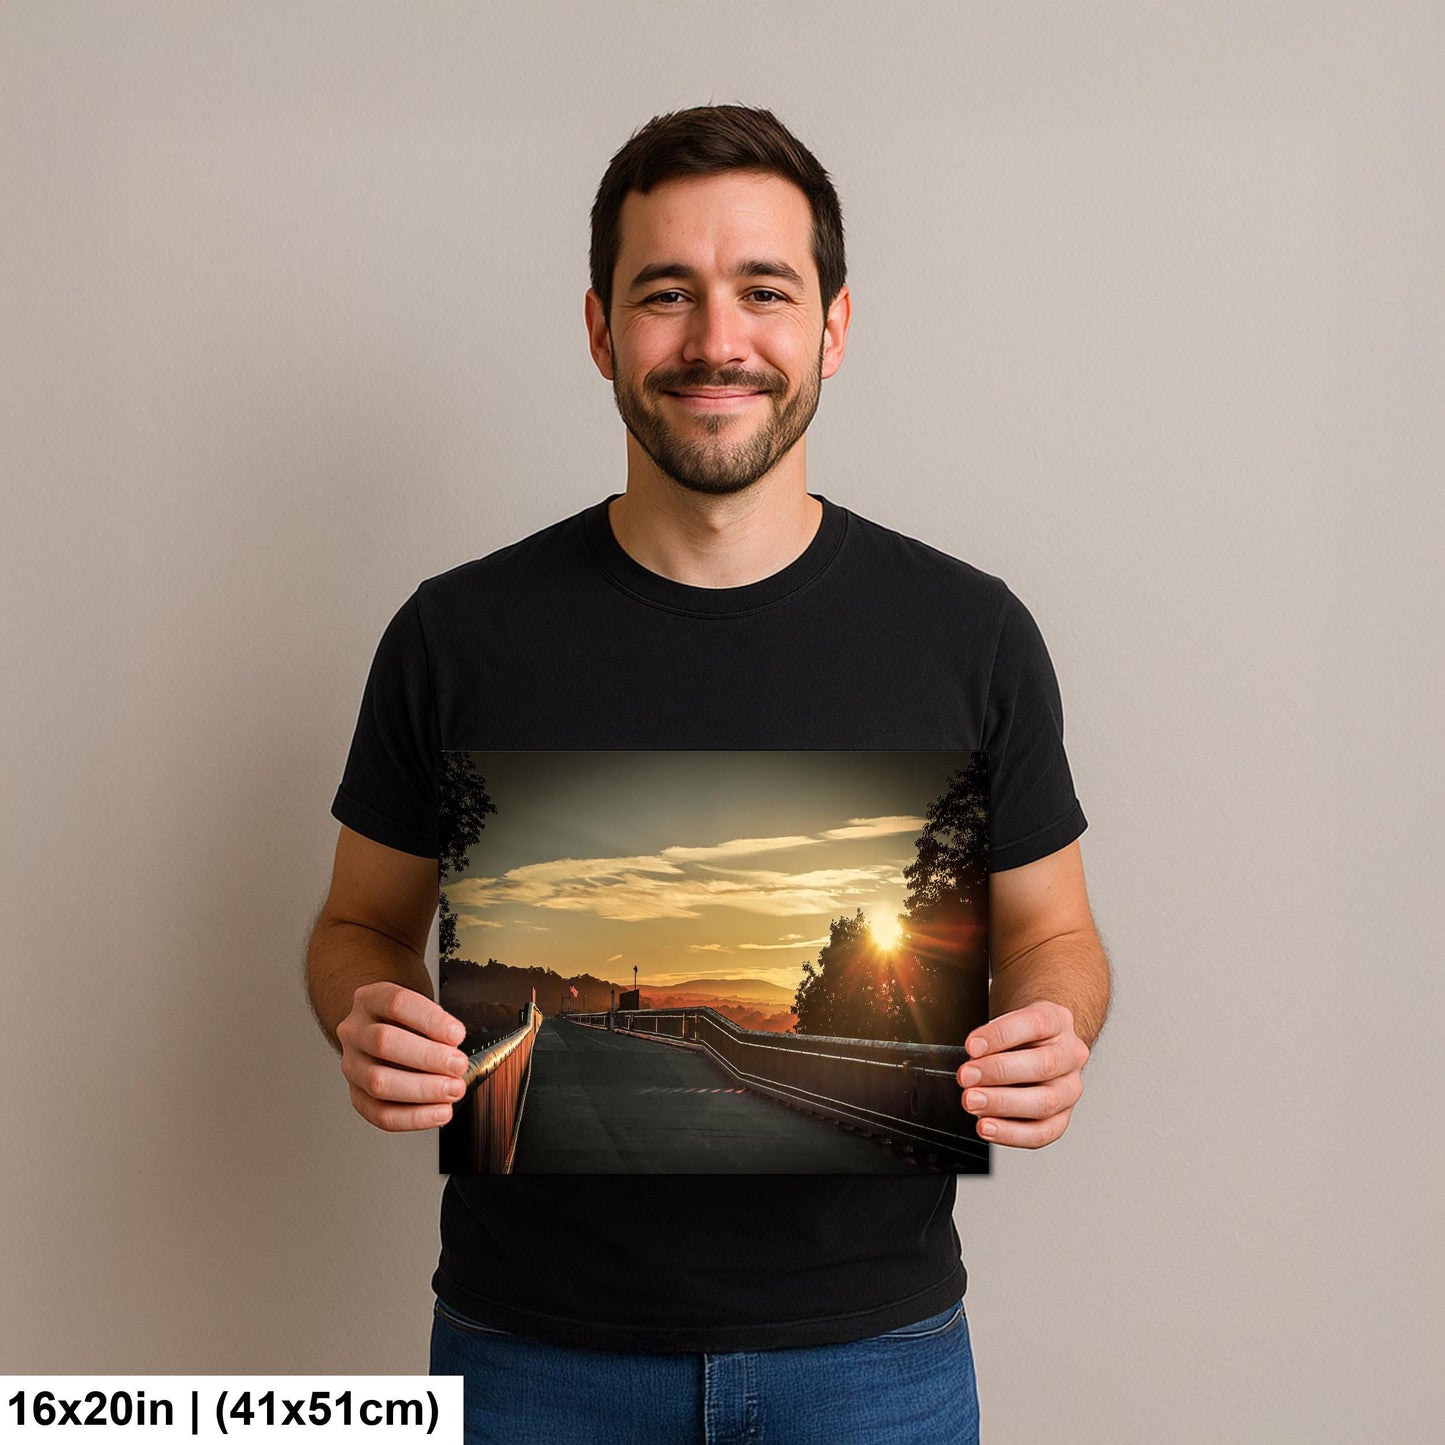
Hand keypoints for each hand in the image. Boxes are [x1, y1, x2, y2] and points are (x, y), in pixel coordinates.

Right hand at [336, 981, 469, 1131]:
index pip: (397, 1004)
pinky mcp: (357, 1095)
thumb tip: (456, 1051)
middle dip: (427, 1057)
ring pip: (378, 1081)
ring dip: (422, 1089)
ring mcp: (351, 1064)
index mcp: (371, 999)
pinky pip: (380, 1113)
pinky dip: (414, 1117)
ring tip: (453, 1090)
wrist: (380, 1031)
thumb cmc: (407, 1020)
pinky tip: (440, 1112)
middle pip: (383, 1042)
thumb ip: (437, 1025)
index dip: (430, 1020)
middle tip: (458, 1065)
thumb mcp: (420, 1008)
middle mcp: (354, 1031)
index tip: (458, 1035)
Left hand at [956, 1001, 1089, 1148]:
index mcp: (1057, 1021)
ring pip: (1045, 1102)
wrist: (1040, 1047)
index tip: (971, 1046)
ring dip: (1002, 1104)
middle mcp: (1070, 1055)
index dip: (1000, 1035)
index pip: (1034, 1024)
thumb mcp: (1006, 1021)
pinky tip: (987, 1127)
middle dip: (998, 1072)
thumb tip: (970, 1061)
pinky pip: (1042, 1132)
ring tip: (973, 1102)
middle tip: (967, 1077)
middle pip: (1043, 1065)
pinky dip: (1011, 1133)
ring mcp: (1070, 1088)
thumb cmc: (1019, 1034)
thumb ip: (991, 1038)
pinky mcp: (1062, 1117)